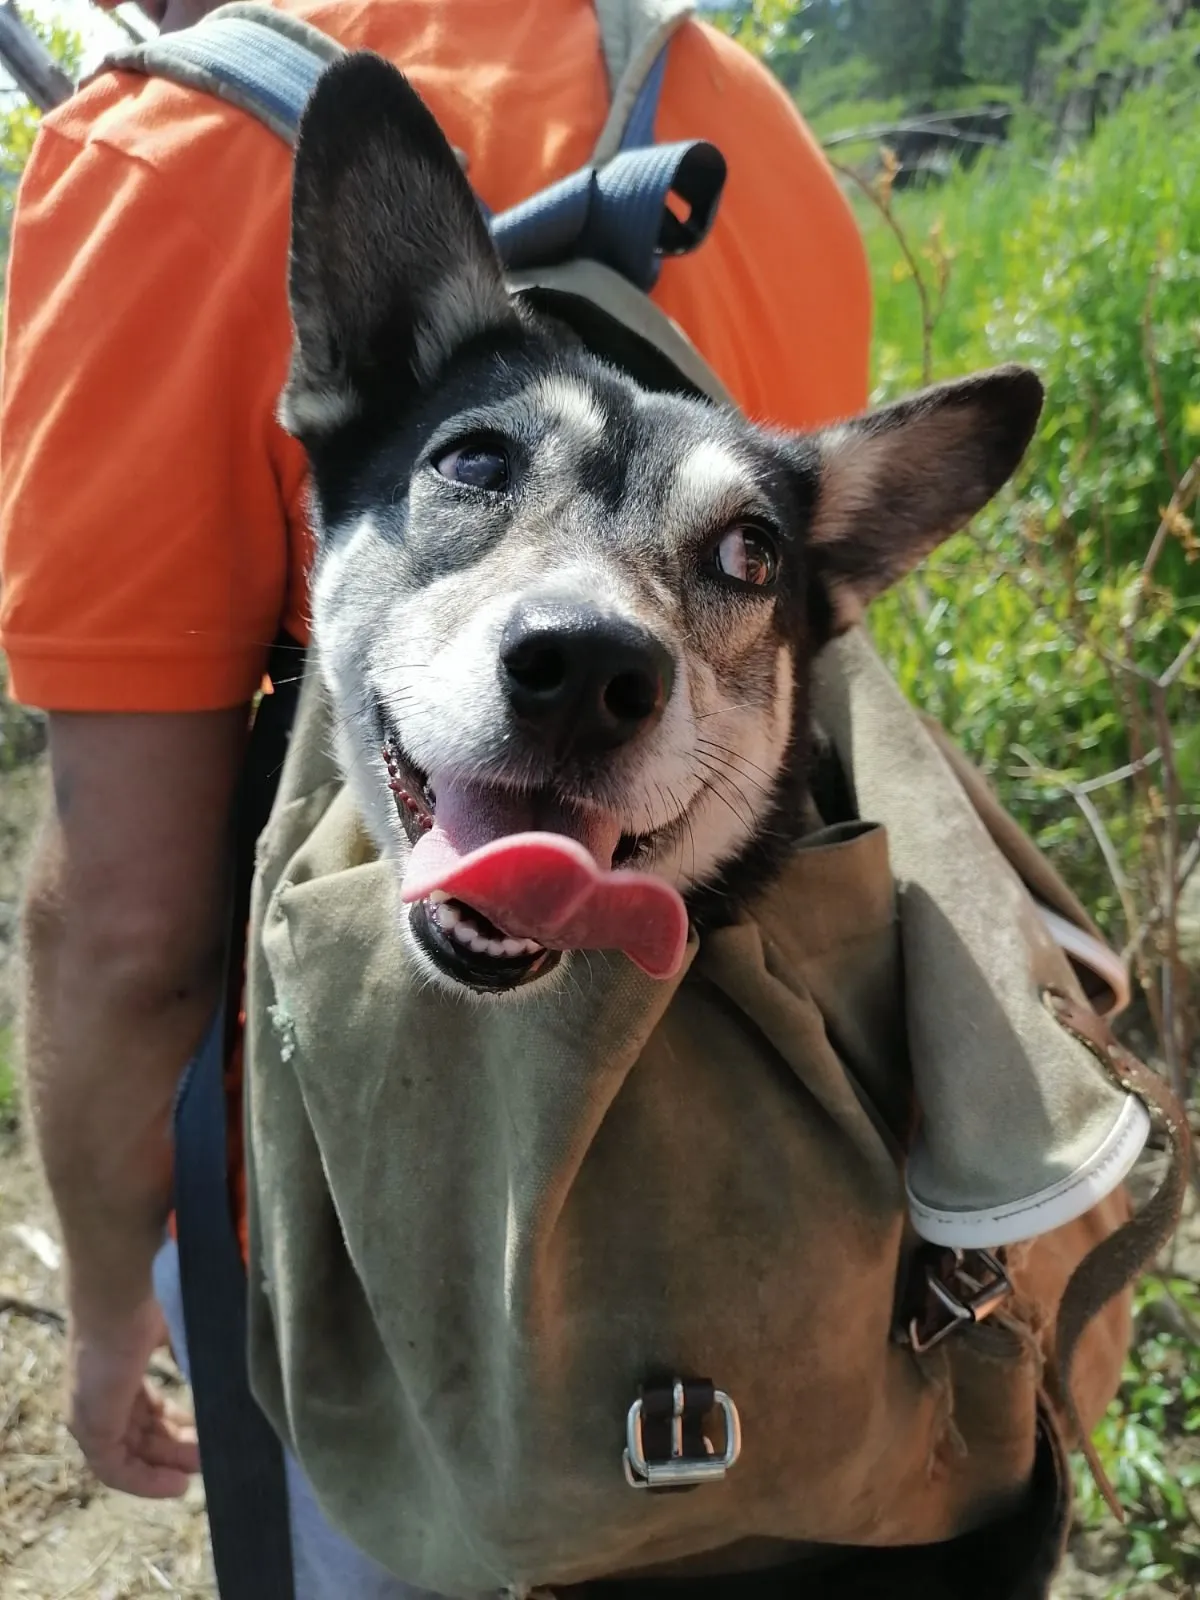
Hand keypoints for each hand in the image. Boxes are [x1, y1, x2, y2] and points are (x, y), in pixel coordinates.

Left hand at [66, 1296, 199, 1497]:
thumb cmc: (150, 1299)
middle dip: (176, 1447)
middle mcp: (101, 1394)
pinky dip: (146, 1481)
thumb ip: (188, 1354)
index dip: (175, 1423)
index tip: (206, 1430)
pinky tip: (177, 1484)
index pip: (144, 1409)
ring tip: (202, 1468)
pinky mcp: (91, 1428)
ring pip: (130, 1454)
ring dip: (166, 1466)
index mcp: (119, 1369)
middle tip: (210, 1455)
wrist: (123, 1291)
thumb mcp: (176, 1330)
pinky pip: (116, 1469)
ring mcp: (91, 1412)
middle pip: (139, 1434)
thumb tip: (207, 1372)